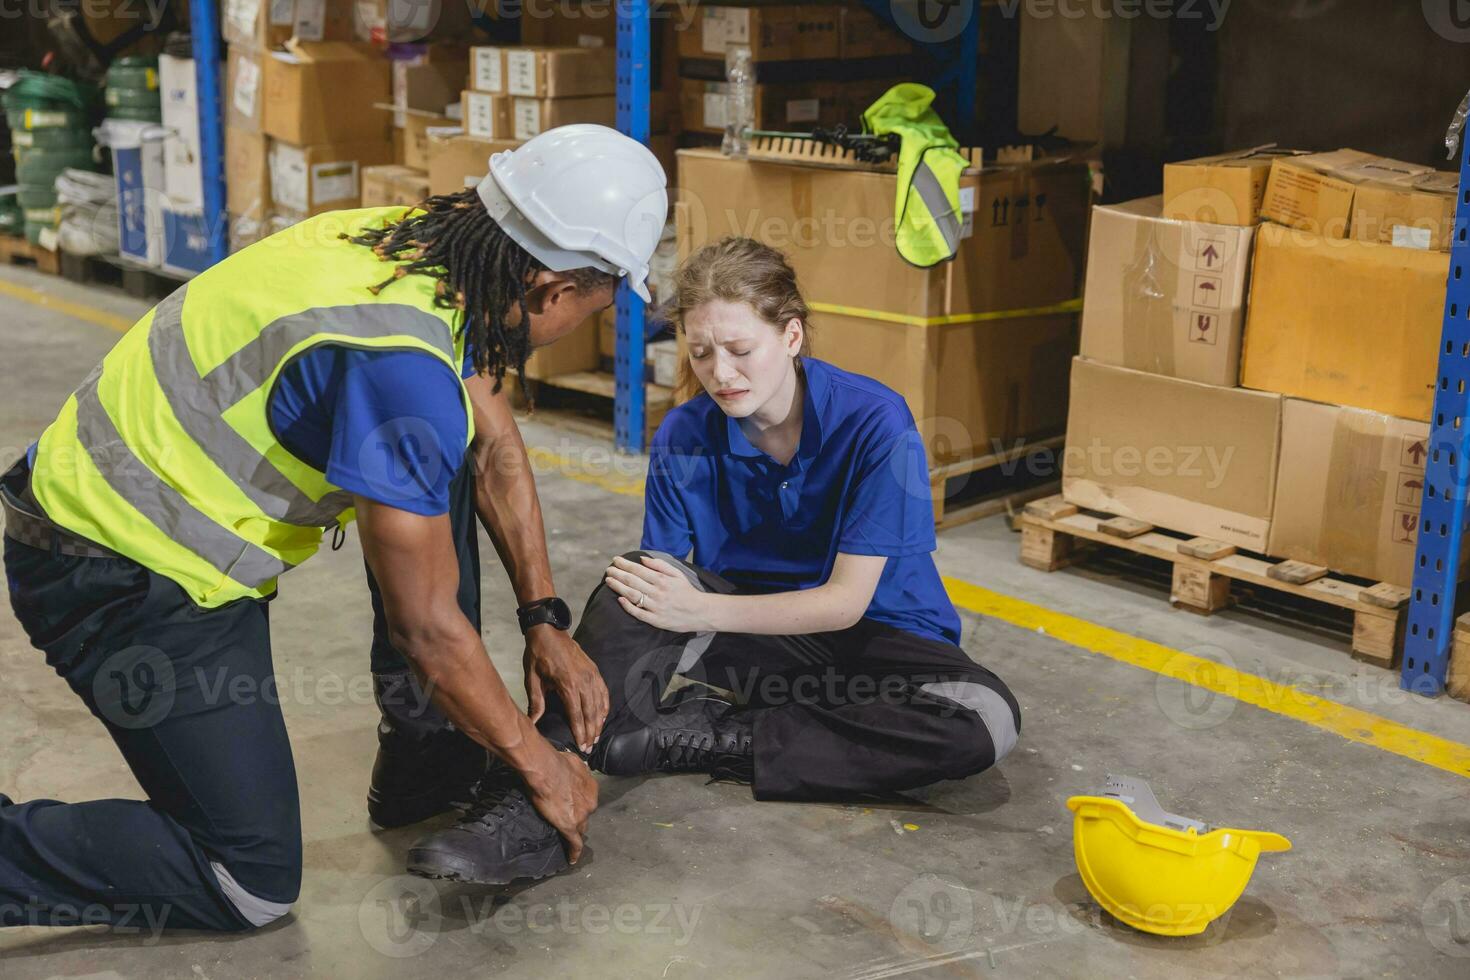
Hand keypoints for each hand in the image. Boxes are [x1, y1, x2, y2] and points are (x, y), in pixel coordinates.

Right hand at [521, 743, 597, 862]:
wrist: (545, 769)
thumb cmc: (556, 762)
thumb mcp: (572, 761)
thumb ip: (575, 770)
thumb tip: (571, 769)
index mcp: (591, 788)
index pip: (587, 801)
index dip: (580, 805)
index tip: (574, 807)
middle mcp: (590, 803)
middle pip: (585, 816)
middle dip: (578, 818)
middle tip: (567, 819)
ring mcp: (581, 816)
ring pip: (580, 829)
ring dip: (575, 832)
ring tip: (568, 839)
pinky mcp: (569, 826)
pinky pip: (574, 843)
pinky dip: (574, 852)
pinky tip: (572, 858)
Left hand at [523, 626, 608, 753]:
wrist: (548, 631)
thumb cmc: (538, 655)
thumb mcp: (532, 679)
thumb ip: (536, 702)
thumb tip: (533, 722)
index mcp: (567, 685)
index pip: (576, 715)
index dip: (580, 733)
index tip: (582, 746)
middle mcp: (583, 681)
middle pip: (591, 713)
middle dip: (591, 732)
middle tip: (590, 748)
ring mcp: (591, 675)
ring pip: (599, 704)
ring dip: (599, 722)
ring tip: (596, 737)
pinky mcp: (595, 671)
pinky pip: (604, 692)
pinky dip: (605, 706)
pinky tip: (603, 716)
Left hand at [603, 555, 714, 633]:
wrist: (701, 612)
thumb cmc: (687, 591)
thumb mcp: (677, 573)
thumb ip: (660, 565)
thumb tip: (642, 559)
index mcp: (662, 580)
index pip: (639, 570)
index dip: (625, 564)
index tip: (615, 560)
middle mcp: (657, 593)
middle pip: (633, 582)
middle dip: (618, 574)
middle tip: (608, 569)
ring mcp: (656, 607)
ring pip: (633, 596)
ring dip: (619, 587)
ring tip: (609, 581)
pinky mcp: (656, 620)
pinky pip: (639, 613)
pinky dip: (628, 607)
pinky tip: (620, 600)